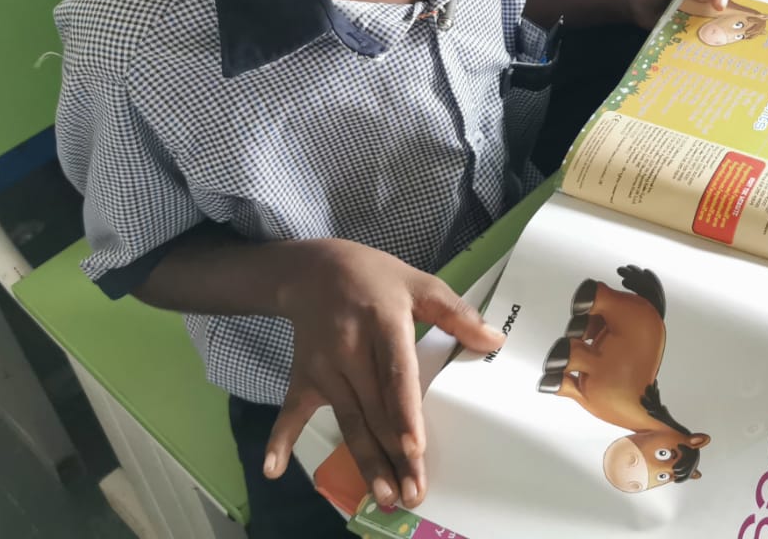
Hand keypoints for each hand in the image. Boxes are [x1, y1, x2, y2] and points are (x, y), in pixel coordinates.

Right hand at [265, 239, 503, 510]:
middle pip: (376, 410)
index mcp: (384, 323)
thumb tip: (494, 340)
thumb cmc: (376, 278)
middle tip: (413, 492)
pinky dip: (280, 439)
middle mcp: (351, 350)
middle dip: (395, 455)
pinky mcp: (305, 378)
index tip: (413, 447)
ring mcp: (325, 368)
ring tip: (385, 496)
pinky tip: (272, 470)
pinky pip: (293, 412)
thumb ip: (457, 314)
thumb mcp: (420, 283)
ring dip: (366, 462)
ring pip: (350, 421)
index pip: (396, 373)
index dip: (404, 411)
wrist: (313, 270)